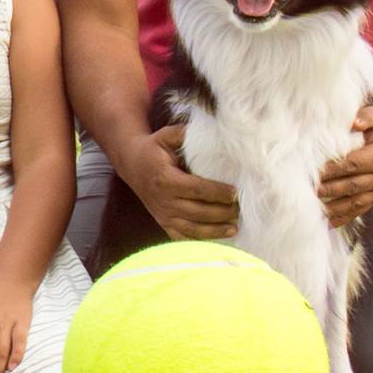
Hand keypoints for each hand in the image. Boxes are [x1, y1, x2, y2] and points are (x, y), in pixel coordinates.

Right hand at [123, 124, 237, 239]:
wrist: (131, 164)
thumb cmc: (154, 148)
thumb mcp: (166, 136)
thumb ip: (185, 134)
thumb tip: (212, 131)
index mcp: (165, 178)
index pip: (196, 189)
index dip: (217, 192)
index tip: (235, 193)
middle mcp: (162, 200)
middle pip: (197, 211)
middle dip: (221, 213)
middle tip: (241, 210)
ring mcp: (162, 214)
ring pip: (191, 228)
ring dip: (214, 230)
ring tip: (234, 228)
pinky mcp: (162, 222)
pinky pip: (182, 237)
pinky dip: (199, 241)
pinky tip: (217, 239)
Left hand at [318, 106, 372, 226]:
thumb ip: (364, 117)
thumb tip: (352, 122)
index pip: (351, 165)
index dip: (332, 169)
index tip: (312, 172)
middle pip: (350, 186)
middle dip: (327, 189)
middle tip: (306, 192)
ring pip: (354, 202)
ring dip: (333, 208)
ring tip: (313, 211)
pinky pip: (360, 210)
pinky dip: (343, 218)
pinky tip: (327, 223)